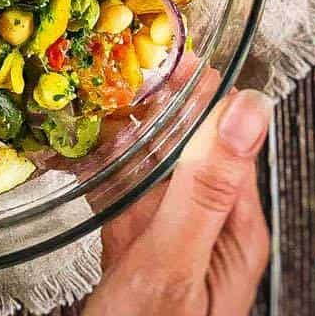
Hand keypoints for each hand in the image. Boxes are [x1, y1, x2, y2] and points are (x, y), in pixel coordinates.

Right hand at [80, 88, 271, 315]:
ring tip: (78, 99)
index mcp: (233, 228)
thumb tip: (247, 111)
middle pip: (181, 144)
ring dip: (112, 132)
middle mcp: (205, 227)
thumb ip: (205, 188)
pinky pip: (117, 194)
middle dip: (145, 104)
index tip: (163, 53)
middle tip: (106, 67)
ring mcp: (167, 238)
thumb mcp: (176, 262)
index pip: (224, 135)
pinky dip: (92, 169)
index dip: (194, 89)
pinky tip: (67, 151)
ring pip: (144, 165)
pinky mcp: (133, 251)